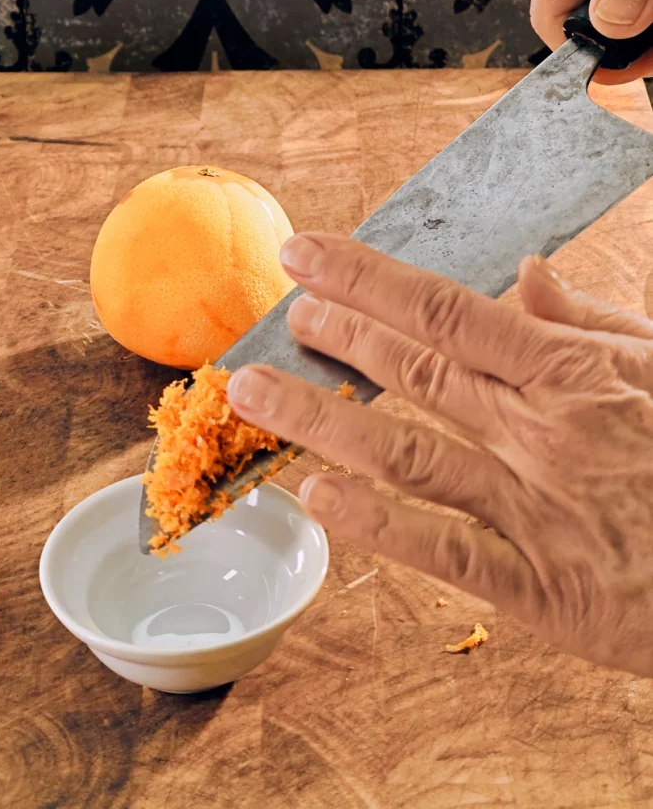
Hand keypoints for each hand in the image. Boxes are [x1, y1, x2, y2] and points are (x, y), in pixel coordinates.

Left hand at [227, 233, 652, 676]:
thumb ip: (590, 321)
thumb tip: (528, 273)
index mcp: (570, 372)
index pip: (445, 308)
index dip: (365, 279)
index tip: (308, 256)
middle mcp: (542, 432)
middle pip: (417, 371)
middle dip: (336, 337)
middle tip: (275, 316)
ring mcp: (538, 510)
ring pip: (411, 454)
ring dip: (323, 420)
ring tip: (253, 391)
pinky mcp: (545, 588)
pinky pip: (449, 551)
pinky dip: (381, 526)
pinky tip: (319, 498)